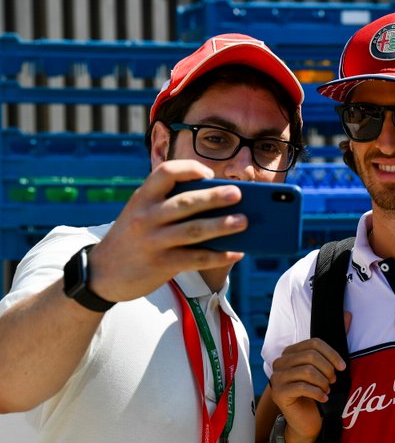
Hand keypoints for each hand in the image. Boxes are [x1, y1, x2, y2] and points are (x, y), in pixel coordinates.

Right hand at [86, 160, 247, 301]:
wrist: (101, 274)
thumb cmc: (132, 238)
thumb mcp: (140, 214)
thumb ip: (168, 205)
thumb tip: (217, 204)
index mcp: (142, 198)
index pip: (165, 172)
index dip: (189, 169)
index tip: (208, 173)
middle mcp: (146, 217)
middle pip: (185, 202)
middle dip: (214, 197)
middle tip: (238, 193)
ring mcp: (153, 241)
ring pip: (193, 231)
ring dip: (222, 225)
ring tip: (244, 221)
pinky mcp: (160, 264)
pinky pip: (195, 258)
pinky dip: (218, 255)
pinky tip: (236, 252)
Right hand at [269, 335, 347, 442]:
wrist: (307, 421)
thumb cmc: (317, 392)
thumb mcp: (326, 368)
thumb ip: (334, 344)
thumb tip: (347, 315)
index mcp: (291, 352)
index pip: (314, 343)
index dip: (331, 354)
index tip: (342, 367)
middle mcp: (280, 362)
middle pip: (310, 356)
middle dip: (327, 369)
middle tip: (333, 381)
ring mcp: (276, 377)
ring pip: (306, 371)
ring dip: (323, 381)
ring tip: (327, 389)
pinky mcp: (278, 392)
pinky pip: (301, 387)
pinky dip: (317, 392)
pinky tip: (324, 398)